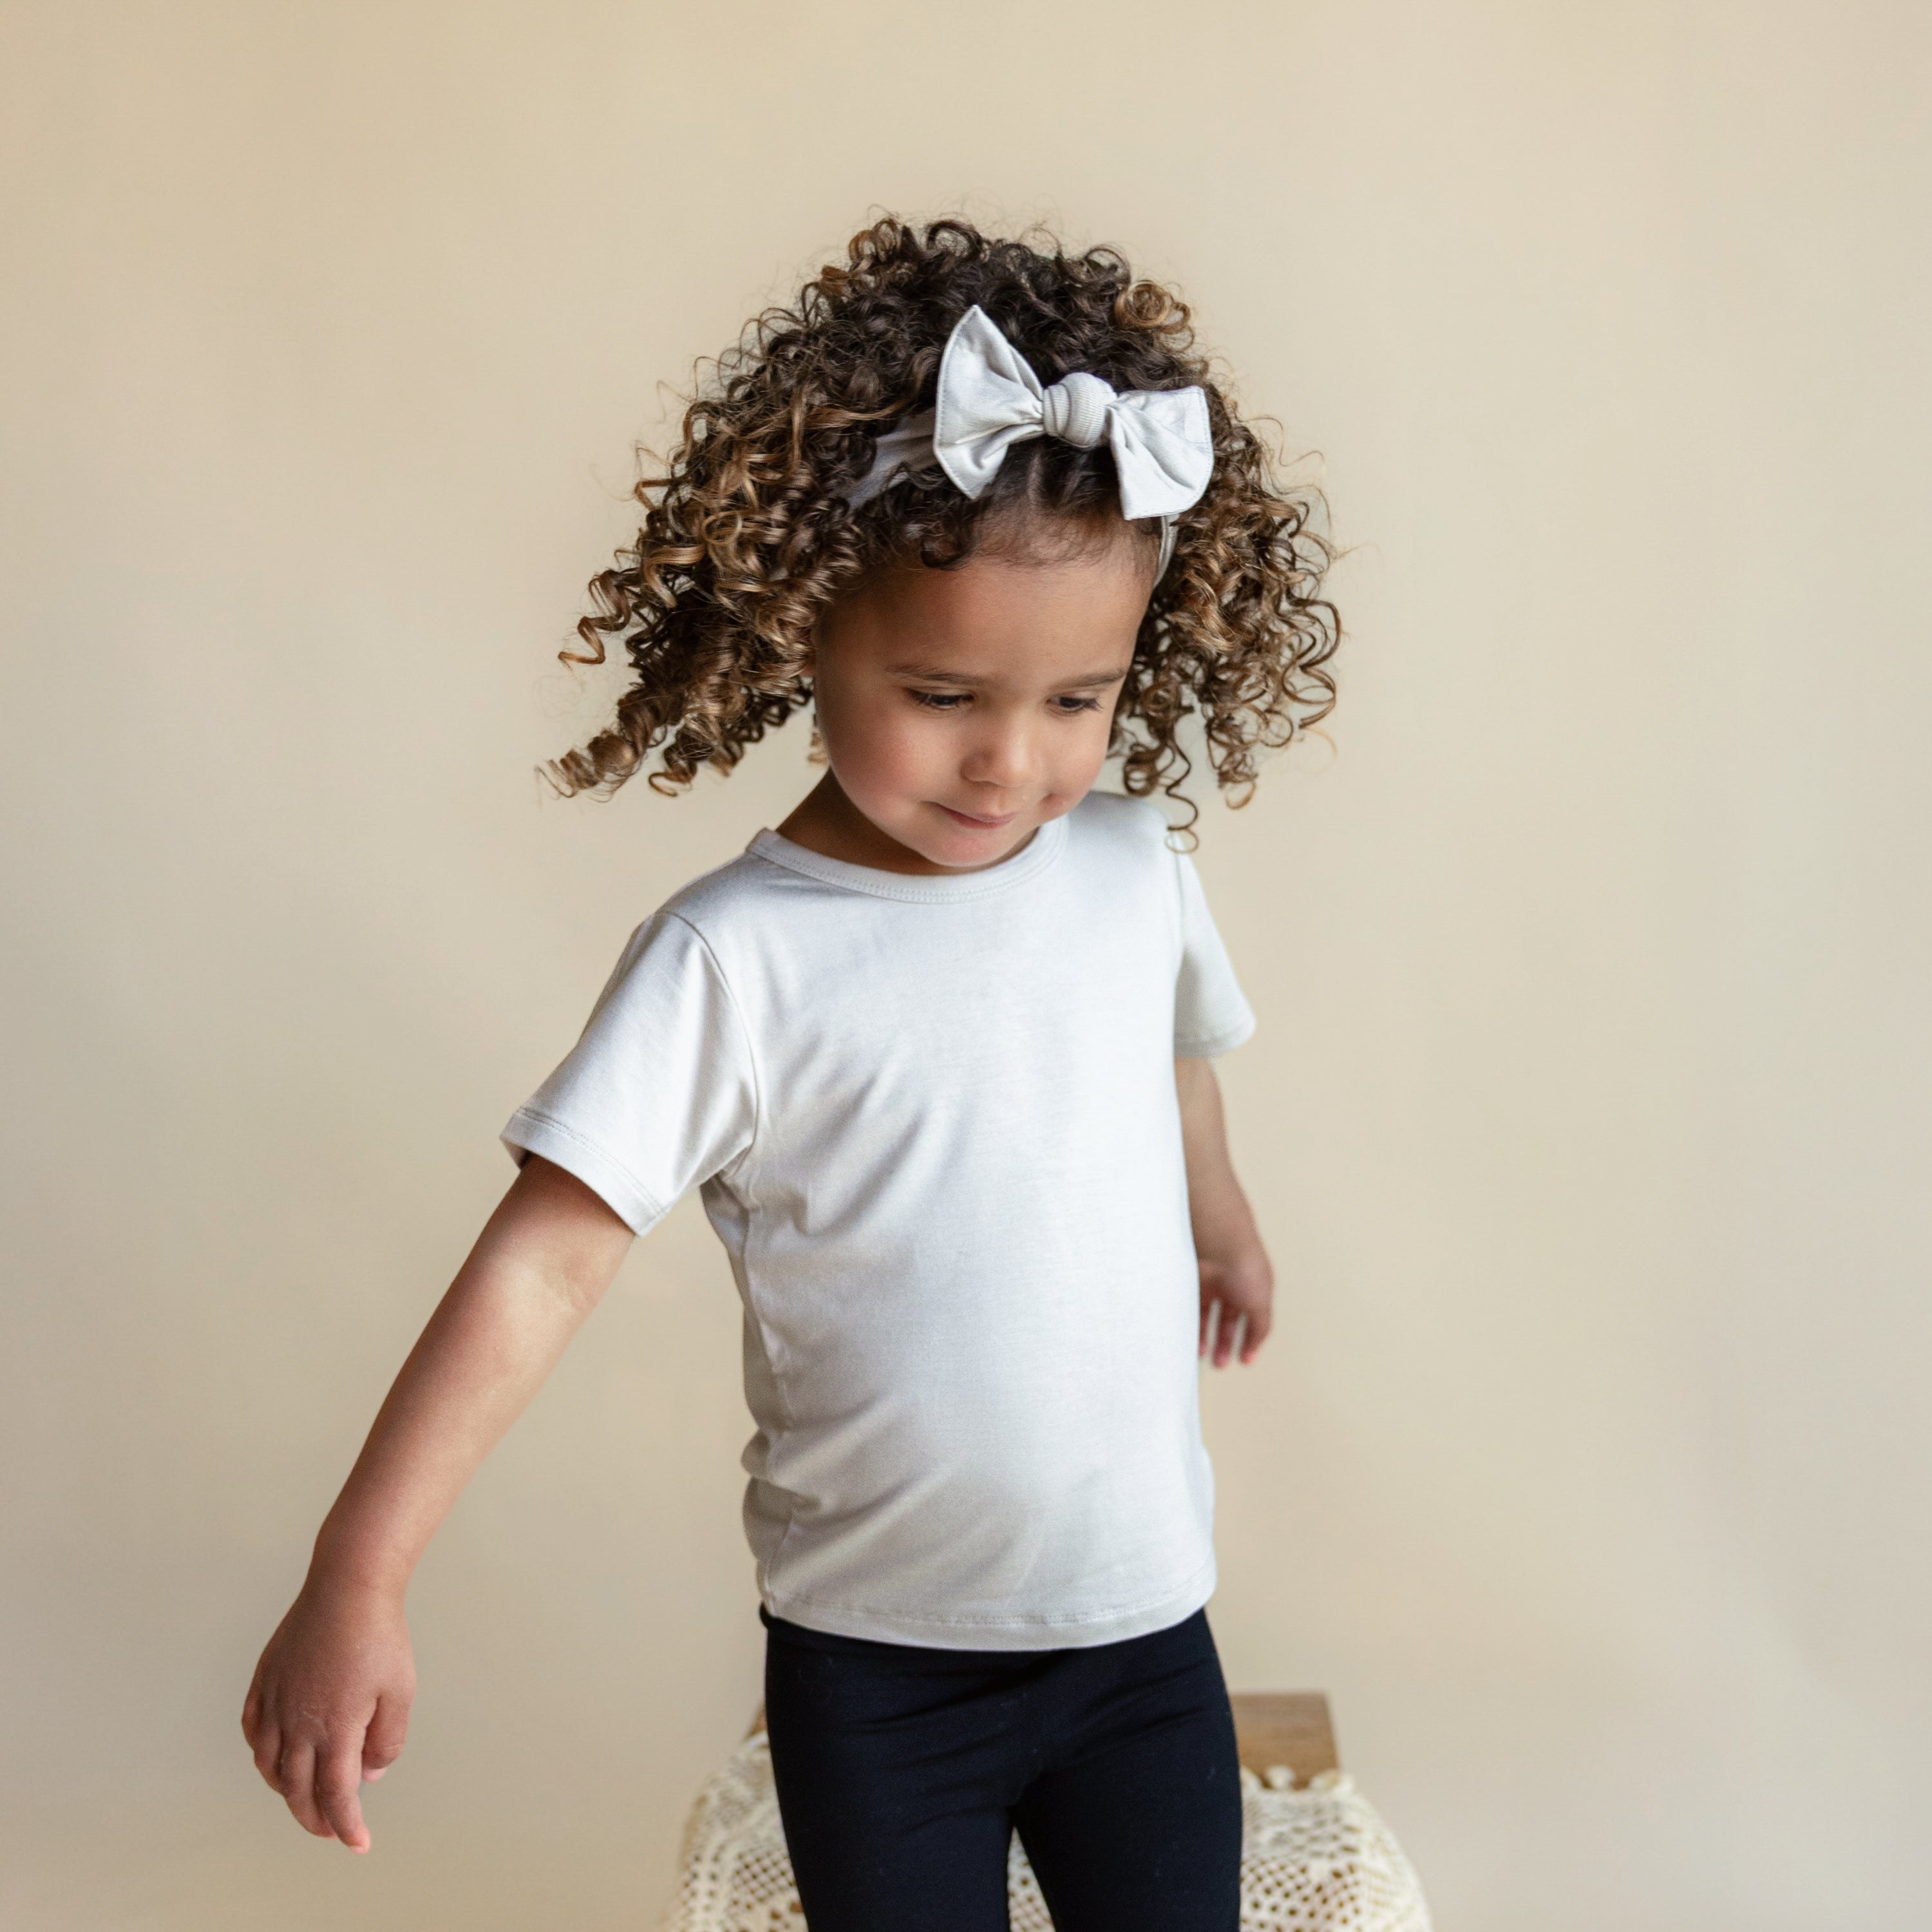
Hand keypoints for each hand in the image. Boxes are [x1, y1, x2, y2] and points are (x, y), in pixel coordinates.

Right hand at [241, 1579, 414, 1851]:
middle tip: (331, 1830)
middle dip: (315, 1817)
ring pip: (269, 1765)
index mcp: (334, 1729)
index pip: (337, 1795)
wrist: (348, 1586)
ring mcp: (276, 1701)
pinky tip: (273, 1758)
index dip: (347, 1825)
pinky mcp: (265, 1680)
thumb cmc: (379, 1636)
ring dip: (286, 1790)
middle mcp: (297, 1722)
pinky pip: (253, 1730)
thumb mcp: (401, 1692)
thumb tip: (369, 1775)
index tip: (357, 1844)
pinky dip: (261, 1753)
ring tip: (304, 1799)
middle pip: (298, 1789)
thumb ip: (387, 1740)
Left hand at [1199, 1248, 1272, 1366]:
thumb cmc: (1246, 1270)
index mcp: (1253, 1290)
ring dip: (1204, 1338)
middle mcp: (1231, 1287)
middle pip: (1226, 1320)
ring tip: (1202, 1357)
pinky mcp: (1190, 1282)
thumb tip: (1253, 1348)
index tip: (1244, 1360)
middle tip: (1220, 1364)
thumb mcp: (1261, 1304)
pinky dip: (1190, 1326)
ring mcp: (1210, 1284)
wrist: (1219, 1243)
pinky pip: (1189, 1309)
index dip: (1248, 1340)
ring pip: (1205, 1316)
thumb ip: (1259, 1328)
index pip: (1250, 1320)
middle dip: (1223, 1343)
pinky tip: (1191, 1341)